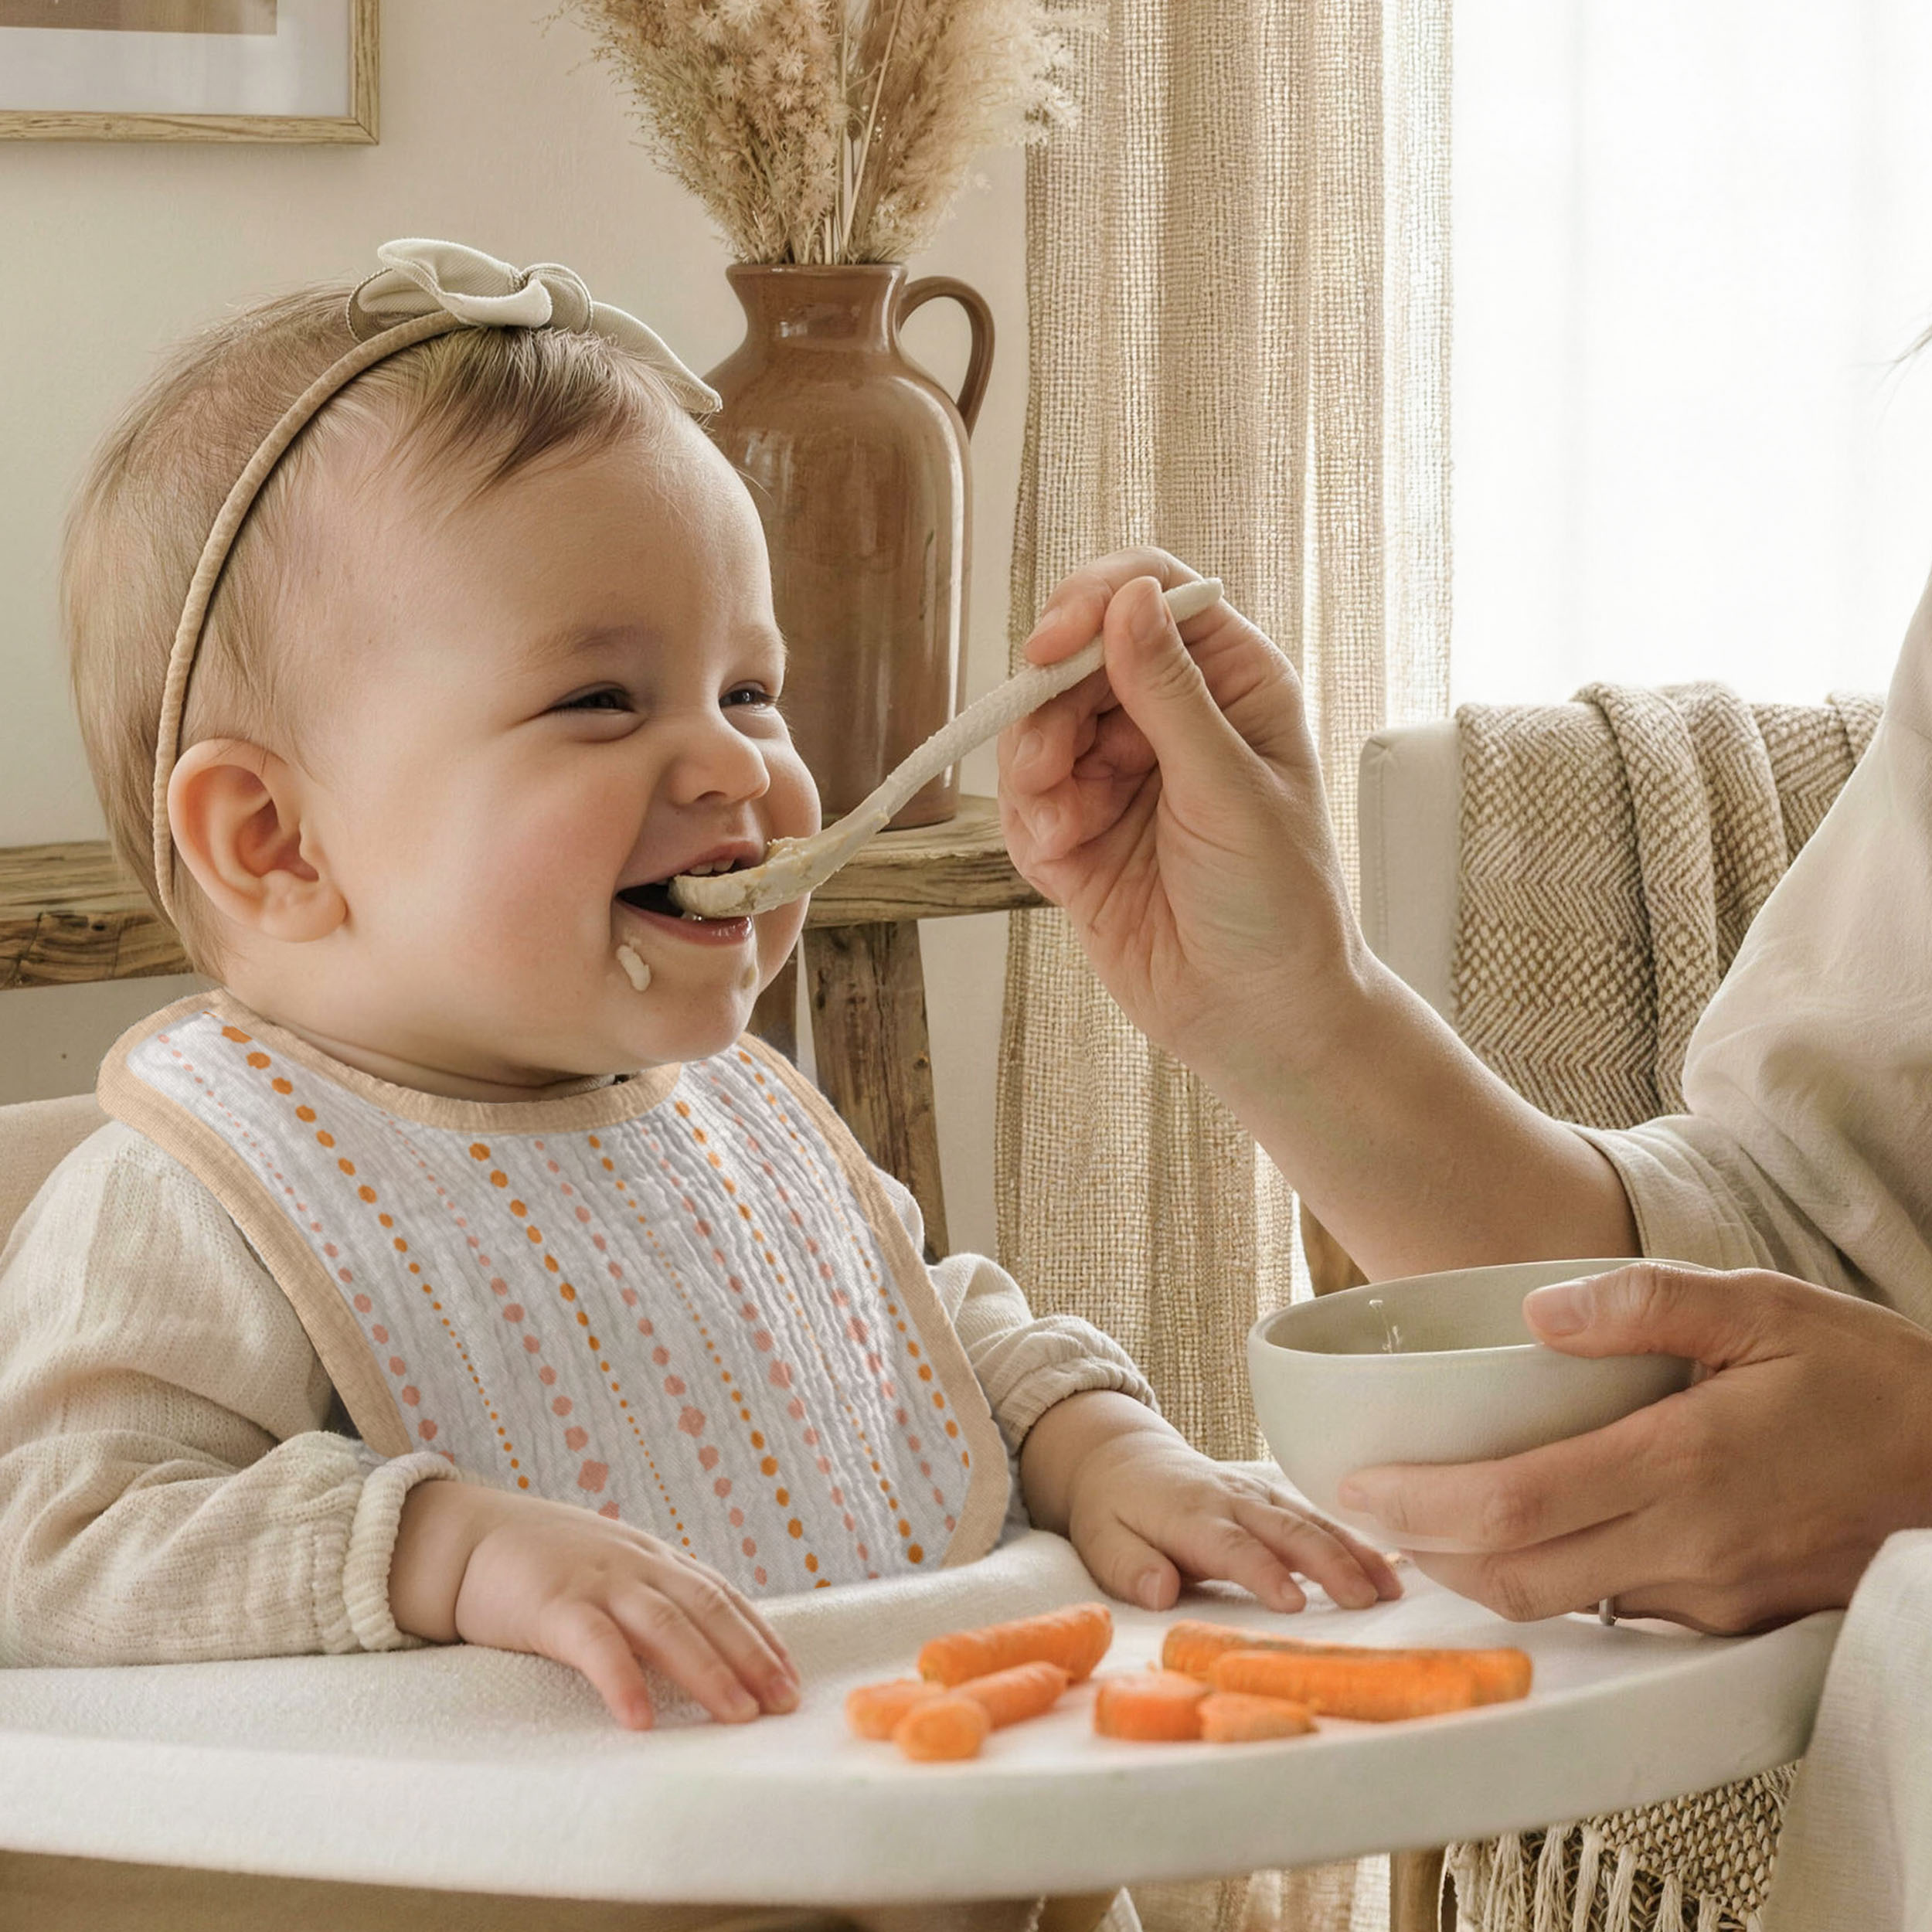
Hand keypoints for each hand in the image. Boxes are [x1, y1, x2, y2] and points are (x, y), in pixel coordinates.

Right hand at [391, 1481, 798, 1728]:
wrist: (465, 1537)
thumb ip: (650, 1600)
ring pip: (666, 1625)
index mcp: (654, 1560)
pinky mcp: (553, 1605)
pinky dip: (623, 1681)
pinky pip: (596, 1646)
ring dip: (707, 1671)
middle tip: (784, 1703)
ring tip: (737, 1715)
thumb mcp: (609, 1573)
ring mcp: (597, 1581)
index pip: (723, 1596)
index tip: (791, 1679)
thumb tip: (702, 1649)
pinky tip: (641, 1720)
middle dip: (752, 1656)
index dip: (761, 1637)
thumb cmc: (542, 1566)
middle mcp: (637, 1565)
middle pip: (708, 1609)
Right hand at [997, 551, 1362, 1085]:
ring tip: (1064, 832)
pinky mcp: (1079, 830)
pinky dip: (1029, 822)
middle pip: (1076, 658)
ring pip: (1037, 727)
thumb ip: (1171, 695)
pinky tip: (1061, 860)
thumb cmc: (1280, 906)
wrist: (1258, 1019)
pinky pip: (1024, 798)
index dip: (1093, 603)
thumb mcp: (1230, 791)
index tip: (1052, 645)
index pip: (1152, 594)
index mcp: (1231, 685)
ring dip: (1034, 773)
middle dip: (1049, 709)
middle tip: (1049, 768)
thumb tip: (1129, 599)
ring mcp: (1120, 773)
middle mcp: (1172, 717)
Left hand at [1020, 1391, 1401, 1612]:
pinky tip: (1388, 1562)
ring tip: (1393, 1587)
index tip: (1294, 1602)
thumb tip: (1160, 1591)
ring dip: (1353, 1550)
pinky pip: (1314, 1512)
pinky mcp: (1270, 1494)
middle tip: (1367, 1601)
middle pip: (1286, 1529)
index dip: (1263, 1572)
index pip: (1231, 1547)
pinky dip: (1353, 1535)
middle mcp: (1230, 1499)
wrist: (1121, 1456)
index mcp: (1188, 1515)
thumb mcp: (1099, 1541)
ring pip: (1310, 1518)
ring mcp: (1254, 1492)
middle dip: (1329, 1563)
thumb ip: (1129, 1566)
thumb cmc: (1112, 1510)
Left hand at [1337, 1264, 1931, 1630]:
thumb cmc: (1866, 1378)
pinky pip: (1622, 1606)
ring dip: (1481, 1568)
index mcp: (1686, 1466)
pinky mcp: (1736, 1619)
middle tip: (1363, 1509)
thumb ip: (1644, 1301)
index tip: (1354, 1487)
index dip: (1421, 1505)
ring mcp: (1715, 1596)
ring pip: (1565, 1602)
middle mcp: (1692, 1548)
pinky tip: (1530, 1525)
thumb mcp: (1763, 1306)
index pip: (1517, 1506)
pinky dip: (1557, 1574)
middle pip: (1518, 1577)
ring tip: (1426, 1512)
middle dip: (1424, 1552)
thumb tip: (1536, 1314)